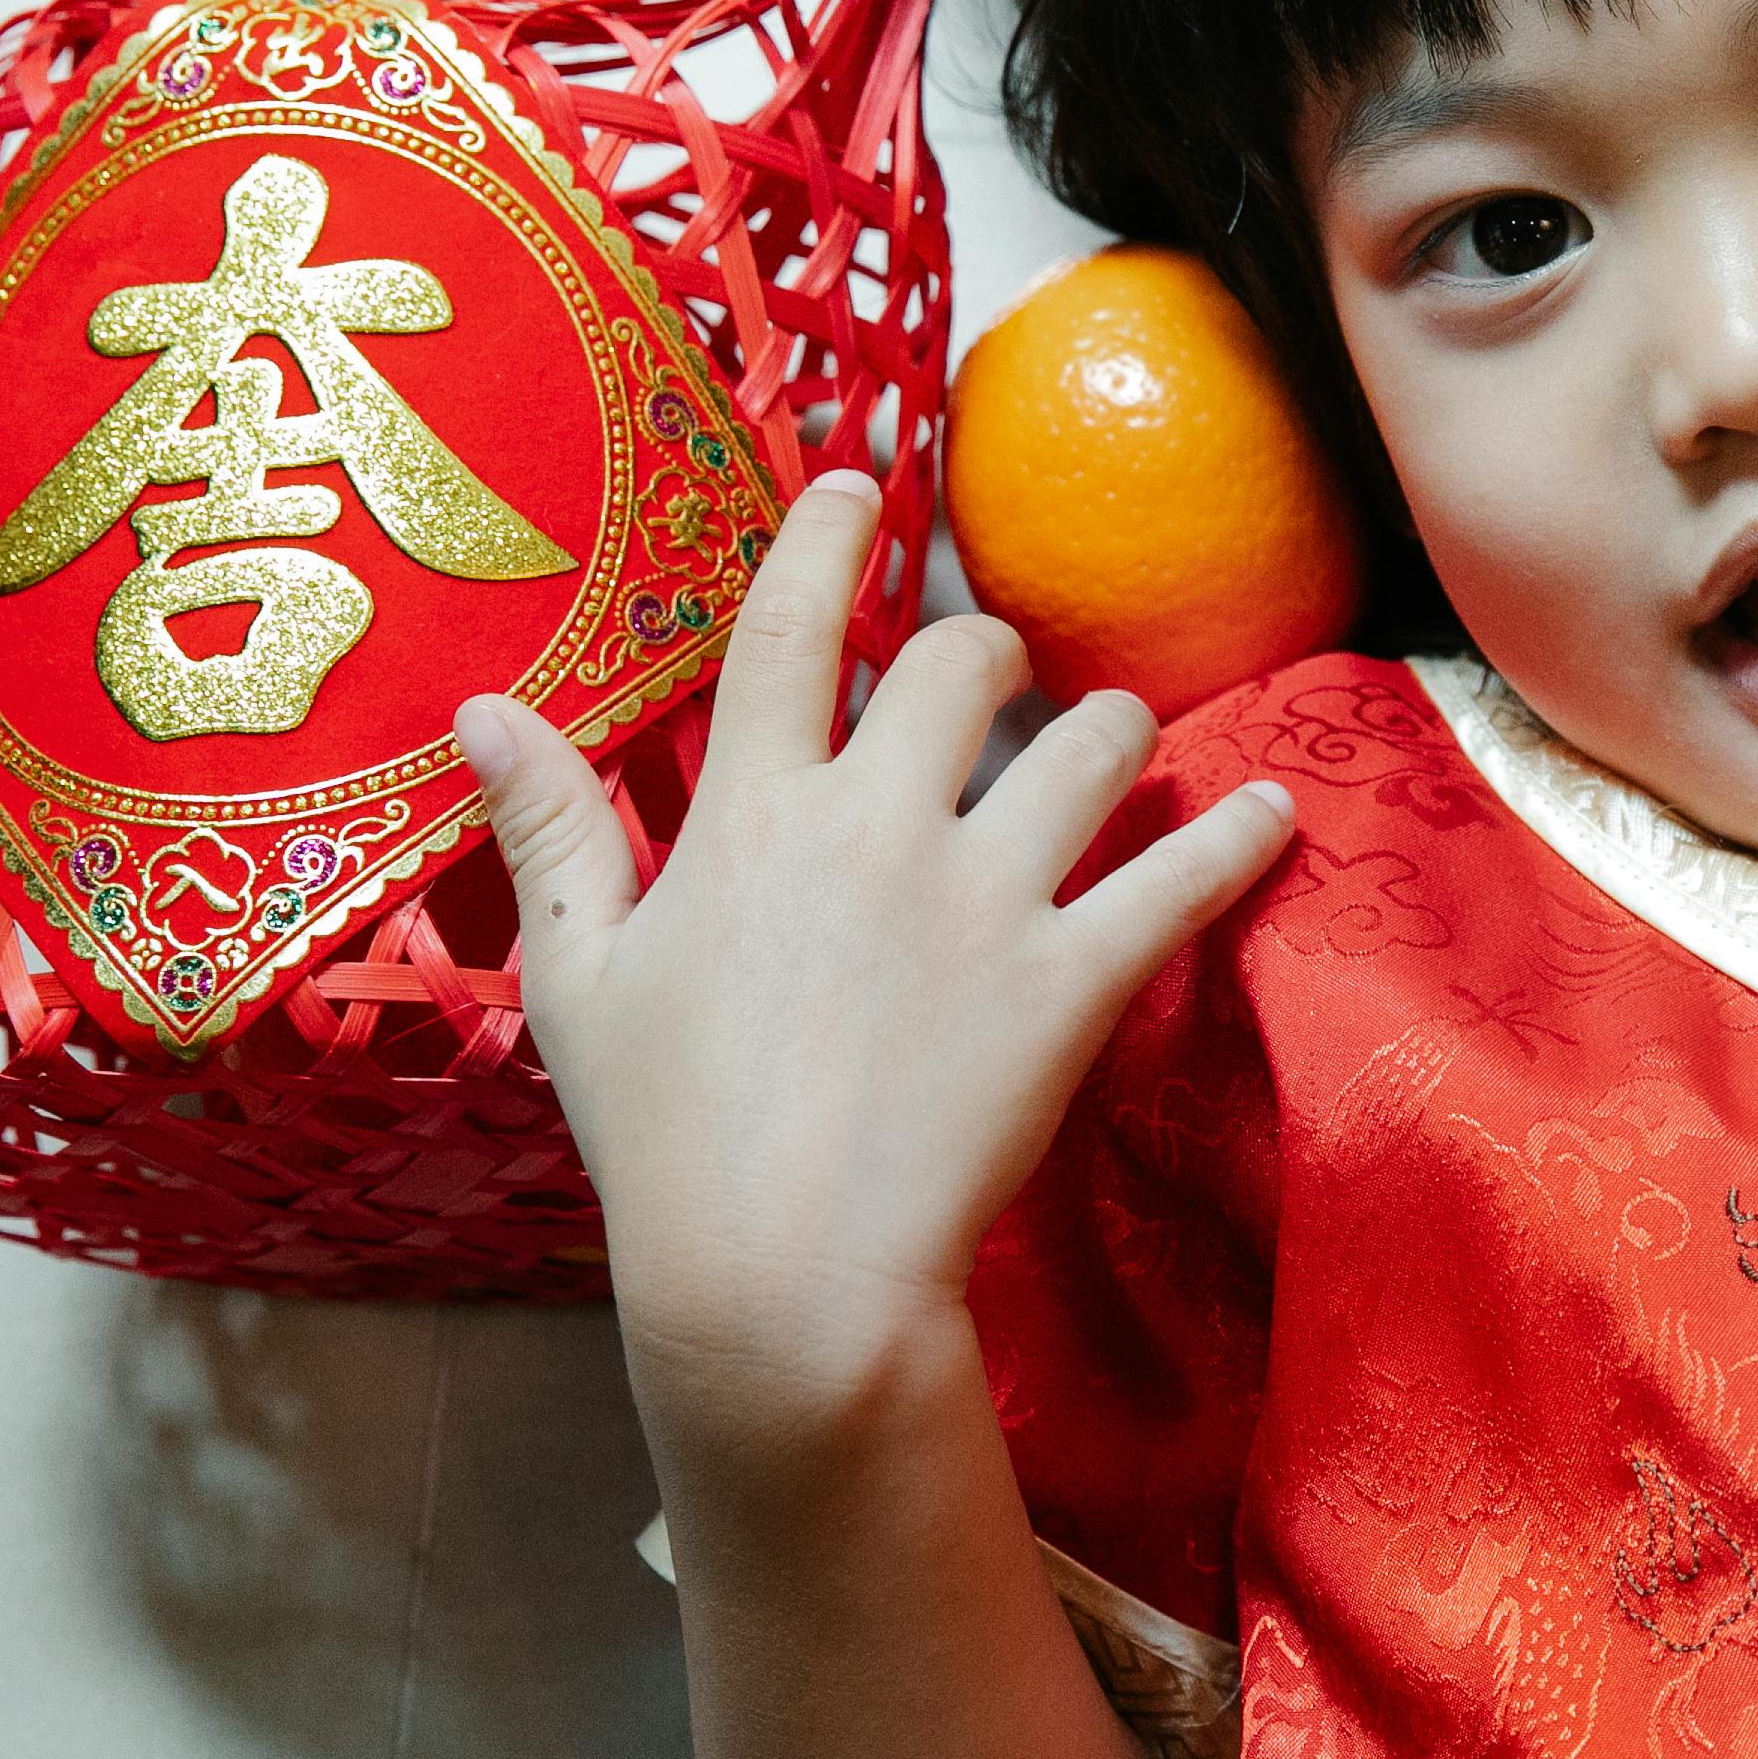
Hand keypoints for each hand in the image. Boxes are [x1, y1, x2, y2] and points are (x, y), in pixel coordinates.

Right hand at [453, 471, 1293, 1476]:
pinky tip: (1274, 811)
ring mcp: (987, 898)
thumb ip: (550, 828)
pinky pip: (1183, 879)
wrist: (779, 1275)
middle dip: (987, 649)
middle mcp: (879, 825)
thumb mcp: (578, 978)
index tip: (860, 483)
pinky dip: (1238, 838)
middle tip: (996, 670)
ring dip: (1109, 727)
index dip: (826, 538)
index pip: (788, 630)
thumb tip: (483, 706)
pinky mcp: (1072, 979)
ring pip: (1088, 745)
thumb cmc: (663, 1138)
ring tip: (1116, 739)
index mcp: (753, 814)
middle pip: (961, 663)